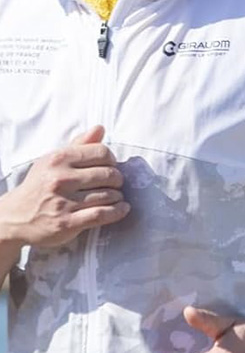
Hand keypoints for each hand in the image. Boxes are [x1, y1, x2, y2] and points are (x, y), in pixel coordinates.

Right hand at [0, 126, 129, 248]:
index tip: (111, 165)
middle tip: (115, 182)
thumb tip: (100, 129)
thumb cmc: (40, 184)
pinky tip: (122, 208)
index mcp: (59, 160)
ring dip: (117, 195)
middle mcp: (60, 180)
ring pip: (107, 194)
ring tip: (116, 195)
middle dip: (117, 178)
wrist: (14, 217)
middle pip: (108, 174)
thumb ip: (79, 144)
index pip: (101, 152)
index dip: (112, 159)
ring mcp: (63, 203)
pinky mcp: (66, 223)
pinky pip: (100, 215)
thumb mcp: (54, 160)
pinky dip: (117, 211)